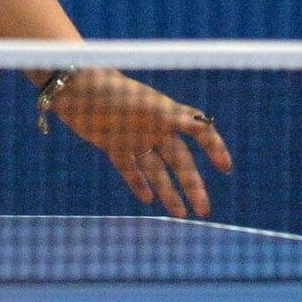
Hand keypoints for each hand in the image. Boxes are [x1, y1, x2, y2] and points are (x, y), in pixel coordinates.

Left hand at [47, 68, 233, 217]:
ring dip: (168, 192)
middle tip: (203, 211)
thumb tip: (204, 125)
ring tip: (180, 214)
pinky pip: (129, 167)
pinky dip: (137, 183)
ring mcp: (133, 137)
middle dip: (192, 185)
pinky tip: (147, 199)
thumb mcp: (148, 106)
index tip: (225, 168)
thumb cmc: (114, 92)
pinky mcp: (112, 144)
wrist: (76, 87)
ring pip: (156, 170)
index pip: (199, 132)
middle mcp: (153, 128)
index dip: (214, 148)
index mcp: (167, 115)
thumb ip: (177, 118)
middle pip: (179, 162)